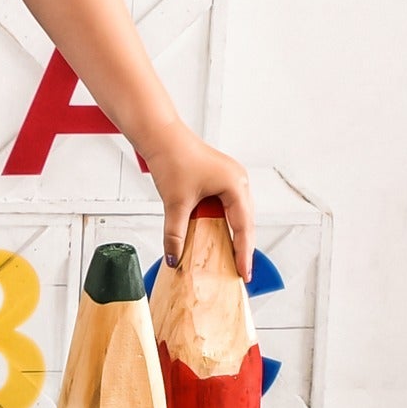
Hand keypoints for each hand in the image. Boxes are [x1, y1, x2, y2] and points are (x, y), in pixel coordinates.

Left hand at [139, 120, 255, 282]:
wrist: (161, 135)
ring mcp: (231, 177)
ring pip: (238, 213)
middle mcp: (238, 180)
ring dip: (235, 234)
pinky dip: (225, 222)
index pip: (243, 227)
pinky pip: (229, 205)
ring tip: (233, 257)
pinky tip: (219, 235)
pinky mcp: (221, 177)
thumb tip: (174, 258)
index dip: (243, 252)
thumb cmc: (173, 157)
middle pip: (245, 221)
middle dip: (243, 246)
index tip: (244, 273)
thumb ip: (175, 234)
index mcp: (235, 185)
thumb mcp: (175, 202)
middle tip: (240, 271)